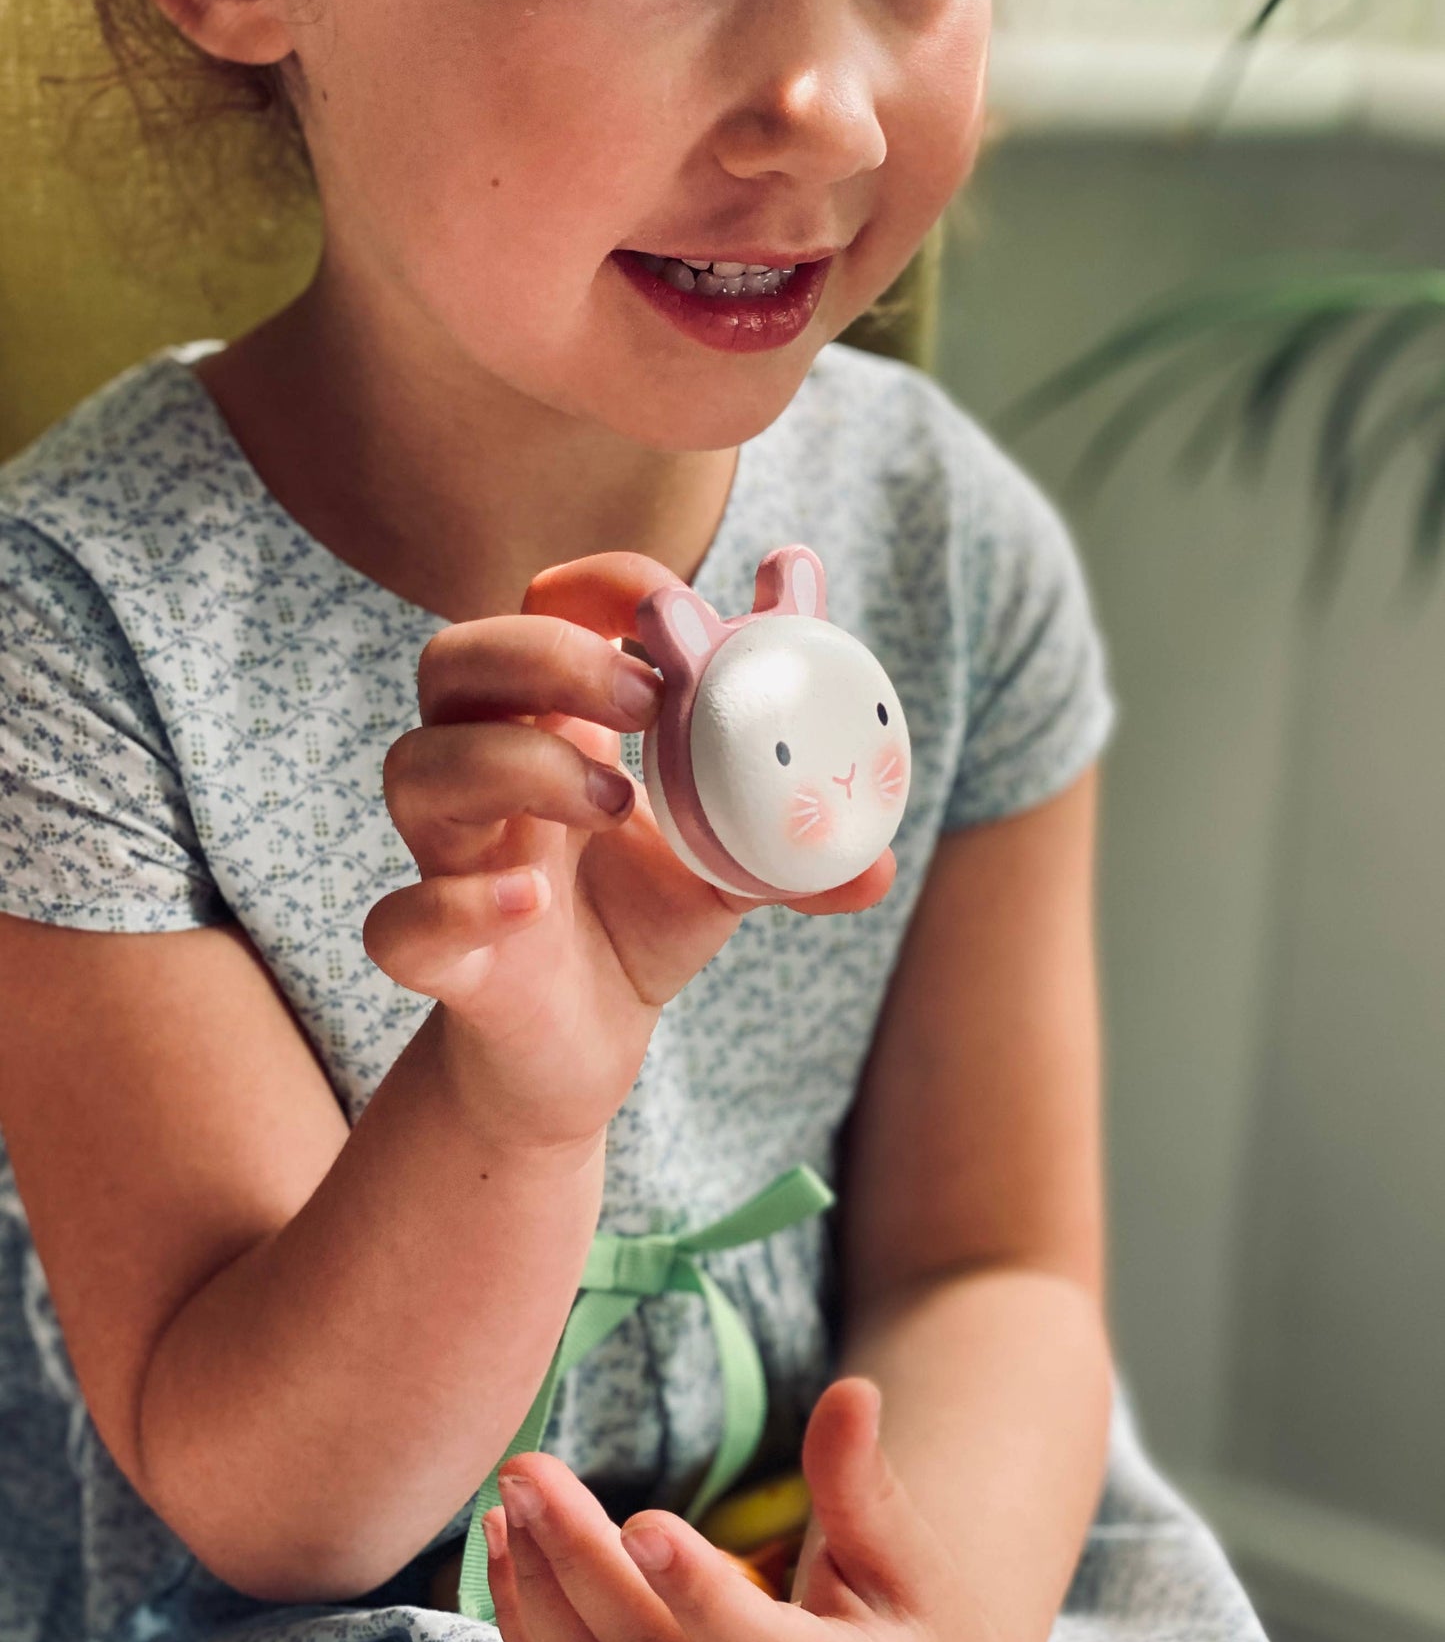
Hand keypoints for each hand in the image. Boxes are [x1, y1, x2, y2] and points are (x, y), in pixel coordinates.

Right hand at [364, 552, 894, 1155]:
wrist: (579, 1056)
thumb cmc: (637, 929)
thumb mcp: (730, 875)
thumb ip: (793, 846)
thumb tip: (884, 855)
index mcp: (551, 727)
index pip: (536, 611)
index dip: (593, 585)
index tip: (667, 608)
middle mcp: (484, 777)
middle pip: (453, 661)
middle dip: (543, 655)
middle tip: (641, 698)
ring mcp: (448, 860)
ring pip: (415, 768)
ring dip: (512, 763)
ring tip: (614, 807)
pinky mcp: (435, 954)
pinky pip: (398, 919)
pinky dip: (456, 904)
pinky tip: (531, 902)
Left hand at [484, 1375, 1014, 1641]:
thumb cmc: (915, 1623)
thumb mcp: (909, 1556)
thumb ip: (863, 1483)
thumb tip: (852, 1389)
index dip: (698, 1593)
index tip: (642, 1517)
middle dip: (578, 1560)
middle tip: (530, 1468)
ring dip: (539, 1587)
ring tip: (510, 1493)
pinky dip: (525, 1625)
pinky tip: (500, 1542)